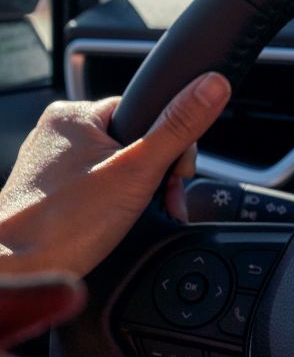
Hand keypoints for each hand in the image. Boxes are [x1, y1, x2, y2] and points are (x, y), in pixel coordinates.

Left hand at [0, 73, 230, 277]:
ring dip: (142, 191)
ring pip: (119, 165)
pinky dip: (117, 202)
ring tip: (137, 214)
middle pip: (135, 140)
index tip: (174, 175)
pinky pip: (99, 184)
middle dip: (158, 174)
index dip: (171, 144)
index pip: (146, 110)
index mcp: (75, 114)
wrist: (20, 269)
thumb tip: (211, 87)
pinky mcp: (53, 188)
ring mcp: (53, 162)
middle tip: (160, 202)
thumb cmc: (64, 223)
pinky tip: (117, 220)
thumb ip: (178, 127)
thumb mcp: (137, 171)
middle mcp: (58, 132)